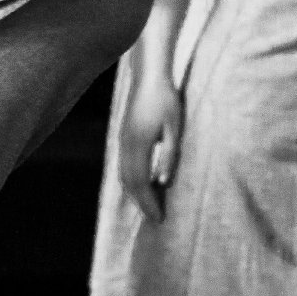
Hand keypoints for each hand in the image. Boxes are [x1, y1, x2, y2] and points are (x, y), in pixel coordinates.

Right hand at [116, 69, 183, 223]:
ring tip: (150, 205)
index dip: (149, 203)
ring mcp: (122, 141)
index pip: (142, 183)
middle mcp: (126, 146)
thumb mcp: (174, 127)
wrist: (148, 77)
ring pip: (124, 175)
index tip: (159, 218)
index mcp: (139, 145)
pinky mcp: (123, 136)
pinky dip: (132, 181)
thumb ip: (169, 155)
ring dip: (136, 193)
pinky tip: (143, 185)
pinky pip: (124, 165)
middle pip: (130, 183)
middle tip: (156, 218)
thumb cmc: (166, 99)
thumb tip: (164, 182)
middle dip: (142, 203)